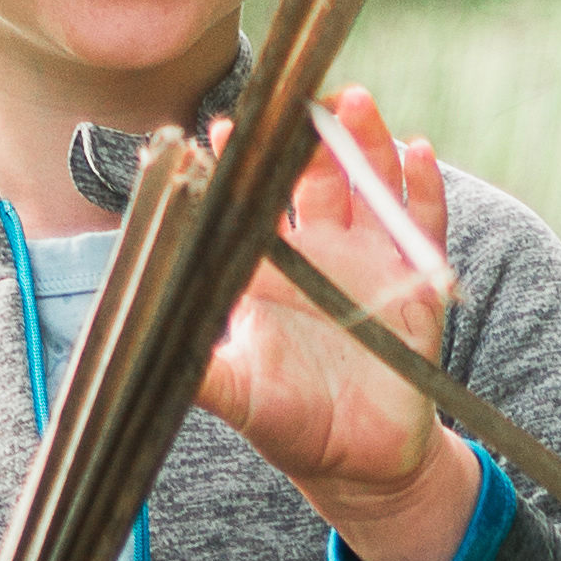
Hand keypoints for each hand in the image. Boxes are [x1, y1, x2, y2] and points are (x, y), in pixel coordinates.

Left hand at [195, 88, 478, 560]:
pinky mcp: (417, 281)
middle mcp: (319, 252)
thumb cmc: (290, 423)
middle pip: (314, 176)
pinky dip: (423, 189)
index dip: (240, 165)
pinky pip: (424, 224)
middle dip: (308, 135)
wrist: (362, 462)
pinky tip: (417, 153)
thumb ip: (201, 372)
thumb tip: (136, 354)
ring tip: (358, 103)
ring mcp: (371, 261)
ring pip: (368, 186)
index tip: (226, 128)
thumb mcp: (238, 396)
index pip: (252, 202)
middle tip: (301, 99)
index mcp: (270, 270)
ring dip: (365, 144)